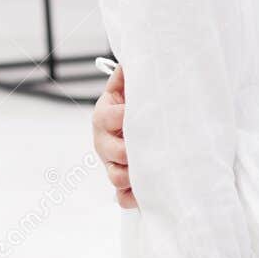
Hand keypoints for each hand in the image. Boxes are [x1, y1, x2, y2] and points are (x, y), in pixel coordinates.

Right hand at [93, 64, 136, 208]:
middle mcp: (105, 141)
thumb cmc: (144, 104)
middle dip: (125, 151)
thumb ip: (130, 74)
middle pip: (107, 150)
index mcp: (106, 114)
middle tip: (142, 149)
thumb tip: (131, 60)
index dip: (121, 118)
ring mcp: (112, 163)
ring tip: (150, 171)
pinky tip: (148, 193)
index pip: (106, 117)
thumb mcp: (134, 86)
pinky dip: (134, 197)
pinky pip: (123, 197)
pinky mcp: (123, 184)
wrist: (153, 123)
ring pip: (115, 175)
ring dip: (130, 176)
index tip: (134, 115)